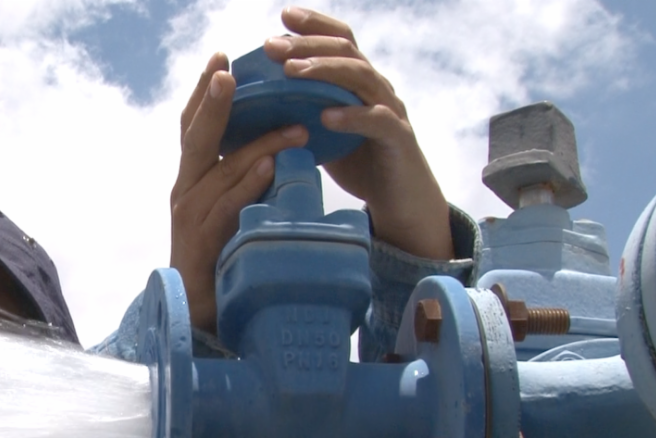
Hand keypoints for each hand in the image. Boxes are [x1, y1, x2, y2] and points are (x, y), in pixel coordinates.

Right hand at [170, 52, 308, 332]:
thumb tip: (278, 149)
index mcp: (192, 179)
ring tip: (292, 128)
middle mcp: (185, 191)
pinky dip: (247, 185)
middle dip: (213, 102)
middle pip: (196, 138)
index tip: (222, 60)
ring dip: (258, 146)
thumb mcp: (232, 210)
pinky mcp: (201, 241)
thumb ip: (245, 180)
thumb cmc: (221, 258)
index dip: (205, 93)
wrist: (199, 313)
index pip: (194, 128)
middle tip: (229, 71)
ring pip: (222, 171)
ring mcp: (190, 216)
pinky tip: (268, 168)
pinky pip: (226, 207)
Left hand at [264, 7, 452, 260]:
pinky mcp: (399, 139)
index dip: (315, 24)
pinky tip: (327, 116)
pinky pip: (377, 121)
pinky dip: (351, 116)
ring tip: (292, 71)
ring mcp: (391, 111)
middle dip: (308, 44)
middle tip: (273, 46)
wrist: (401, 201)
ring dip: (325, 70)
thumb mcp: (323, 133)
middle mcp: (377, 88)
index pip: (341, 40)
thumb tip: (253, 106)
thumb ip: (301, 113)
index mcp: (358, 83)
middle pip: (346, 51)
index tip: (284, 15)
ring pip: (361, 77)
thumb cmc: (359, 164)